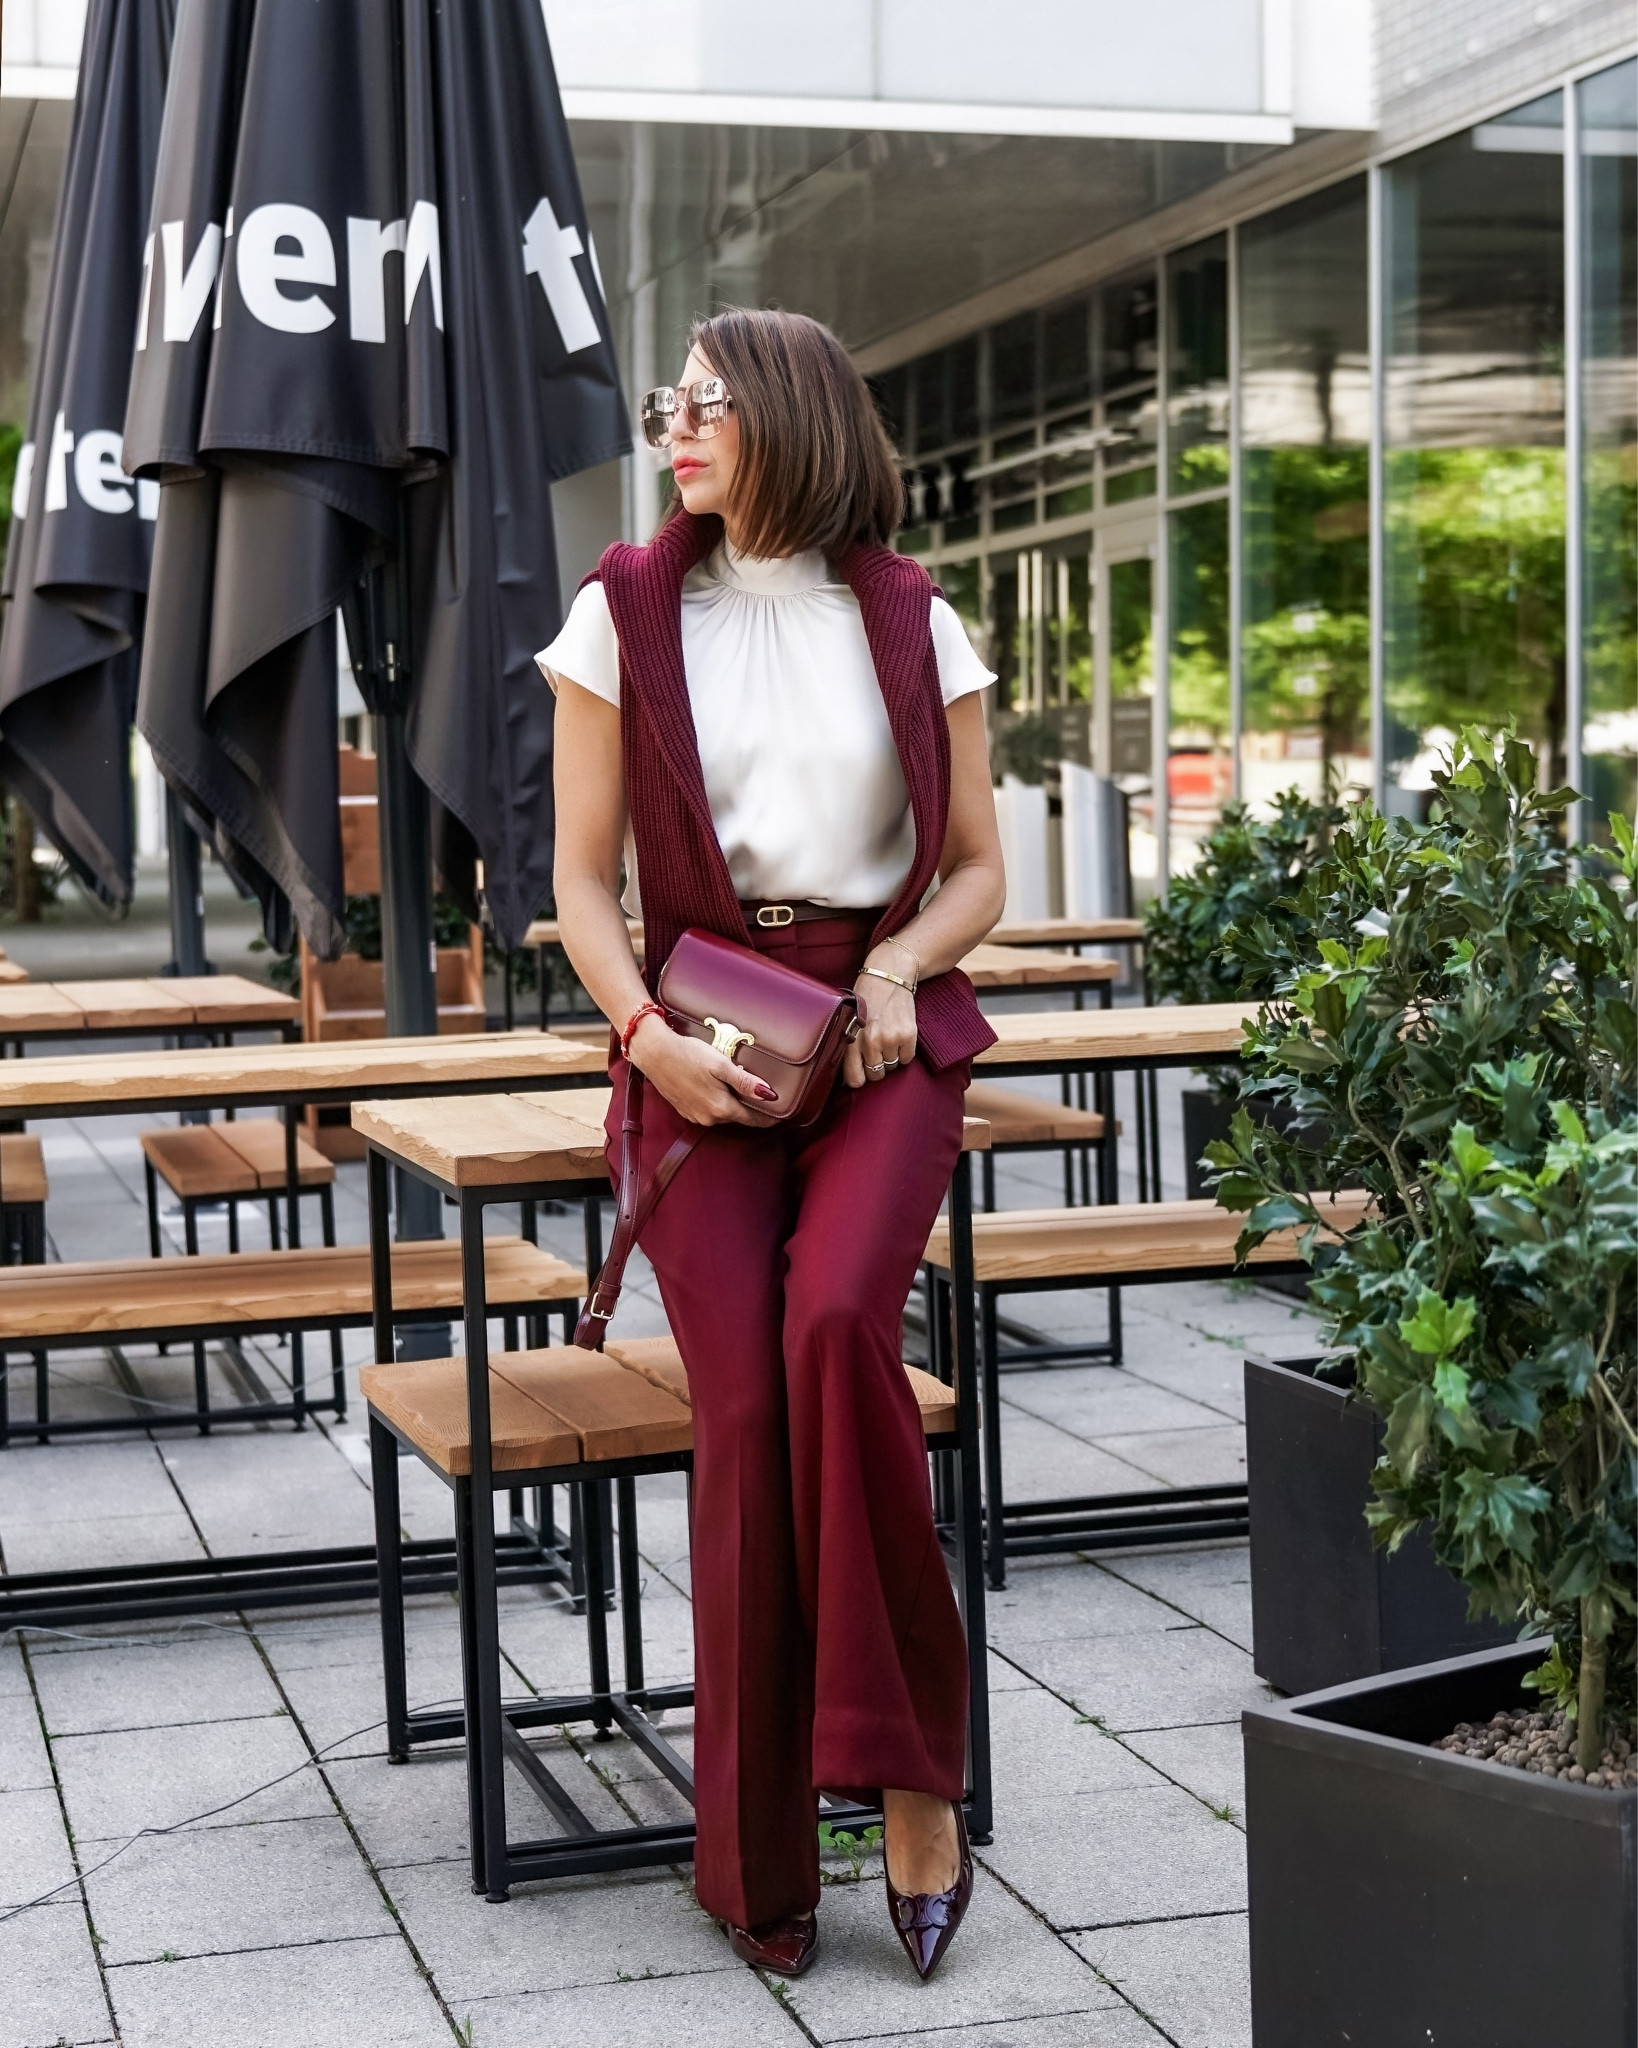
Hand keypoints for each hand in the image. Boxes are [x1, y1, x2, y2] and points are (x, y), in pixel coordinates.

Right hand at [628, 1012, 778, 1126]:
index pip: (753, 1119)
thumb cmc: (688, 1054)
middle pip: (738, 1117)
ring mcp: (696, 1116)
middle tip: (764, 1097)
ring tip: (742, 1091)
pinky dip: (717, 1103)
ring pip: (723, 1114)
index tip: (780, 1114)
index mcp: (721, 1108)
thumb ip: (745, 1082)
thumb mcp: (721, 1065)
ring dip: (733, 1105)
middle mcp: (709, 1118)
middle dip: (751, 1109)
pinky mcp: (685, 1110)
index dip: (768, 1117)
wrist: (655, 1053)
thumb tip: (769, 1095)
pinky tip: (717, 1089)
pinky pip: (709, 1111)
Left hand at [844, 952, 917, 1088]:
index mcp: (851, 1038)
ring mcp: (890, 1039)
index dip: (858, 1079)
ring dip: (890, 1058)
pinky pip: (906, 1059)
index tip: (860, 1074)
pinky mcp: (908, 1035)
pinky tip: (898, 1037)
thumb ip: (848, 1045)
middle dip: (875, 1067)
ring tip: (886, 1039)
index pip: (854, 1079)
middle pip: (875, 1074)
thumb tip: (847, 1076)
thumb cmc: (865, 997)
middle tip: (876, 1051)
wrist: (888, 974)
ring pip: (891, 1067)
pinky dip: (904, 1052)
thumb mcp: (848, 1020)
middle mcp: (870, 1042)